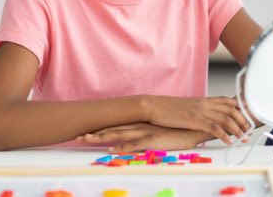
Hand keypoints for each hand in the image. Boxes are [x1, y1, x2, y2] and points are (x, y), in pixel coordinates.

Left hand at [77, 123, 209, 152]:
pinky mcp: (154, 139)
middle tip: (77, 136)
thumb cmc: (178, 130)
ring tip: (87, 139)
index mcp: (140, 123)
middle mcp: (140, 125)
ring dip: (102, 137)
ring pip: (119, 134)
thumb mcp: (159, 131)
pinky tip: (112, 148)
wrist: (195, 126)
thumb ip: (146, 133)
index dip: (99, 129)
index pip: (116, 125)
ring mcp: (146, 131)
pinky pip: (135, 144)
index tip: (84, 132)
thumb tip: (136, 138)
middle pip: (112, 129)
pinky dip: (123, 146)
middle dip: (94, 133)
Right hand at [143, 96, 250, 143]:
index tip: (248, 117)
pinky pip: (214, 127)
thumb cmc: (170, 109)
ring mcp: (201, 111)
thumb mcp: (189, 107)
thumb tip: (210, 119)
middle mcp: (206, 103)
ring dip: (237, 129)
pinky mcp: (195, 119)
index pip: (229, 102)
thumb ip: (201, 110)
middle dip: (243, 121)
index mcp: (205, 100)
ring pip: (226, 118)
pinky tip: (229, 141)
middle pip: (231, 110)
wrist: (155, 106)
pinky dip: (224, 134)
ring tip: (243, 137)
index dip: (241, 109)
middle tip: (248, 131)